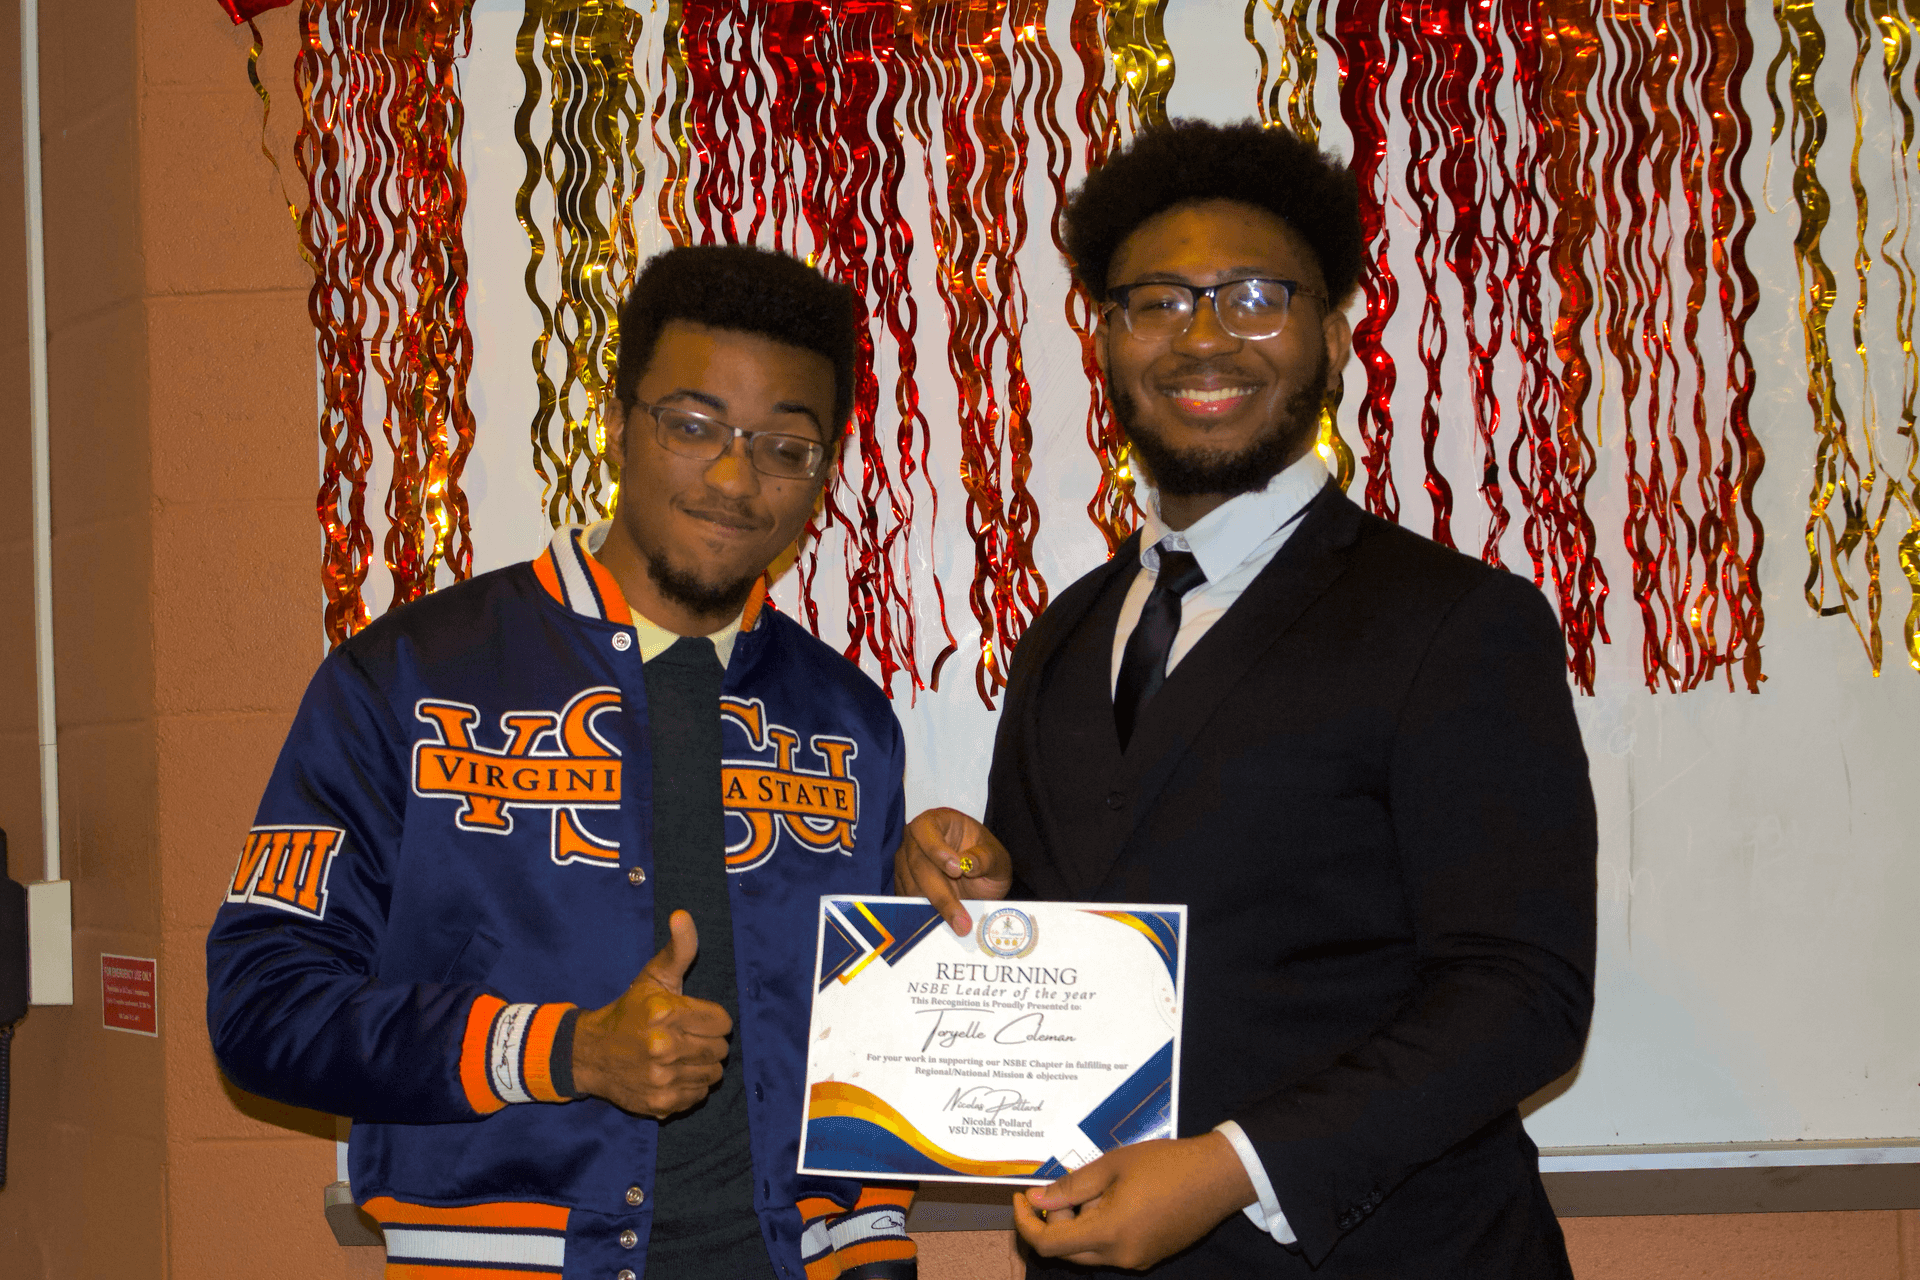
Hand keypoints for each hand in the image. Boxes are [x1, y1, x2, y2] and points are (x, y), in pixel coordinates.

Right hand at [570, 909, 732, 1116]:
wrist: (591, 1053)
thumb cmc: (630, 1011)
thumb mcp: (653, 976)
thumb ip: (679, 948)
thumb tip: (683, 915)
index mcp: (664, 1013)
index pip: (722, 1022)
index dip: (711, 1018)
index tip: (693, 1017)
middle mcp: (663, 1048)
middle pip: (720, 1049)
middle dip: (707, 1041)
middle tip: (685, 1036)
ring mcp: (661, 1079)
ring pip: (713, 1074)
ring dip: (701, 1065)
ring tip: (679, 1054)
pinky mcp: (660, 1104)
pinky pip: (698, 1096)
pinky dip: (690, 1086)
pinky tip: (671, 1073)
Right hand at [893, 807, 1012, 932]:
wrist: (979, 880)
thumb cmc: (986, 859)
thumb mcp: (996, 858)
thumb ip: (986, 858)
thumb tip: (968, 864)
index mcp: (937, 822)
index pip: (926, 830)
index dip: (937, 850)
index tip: (957, 869)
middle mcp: (915, 840)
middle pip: (918, 865)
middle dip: (940, 894)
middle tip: (961, 920)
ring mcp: (905, 863)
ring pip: (911, 888)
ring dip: (934, 909)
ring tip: (960, 926)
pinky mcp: (903, 887)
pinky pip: (908, 902)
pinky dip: (925, 915)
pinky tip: (945, 925)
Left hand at [1012, 1133, 1254, 1270]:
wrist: (1218, 1176)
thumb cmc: (1165, 1164)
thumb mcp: (1112, 1166)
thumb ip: (1070, 1186)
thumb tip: (1036, 1198)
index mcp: (1108, 1233)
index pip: (1048, 1244)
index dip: (1025, 1223)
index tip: (1019, 1199)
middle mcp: (1121, 1256)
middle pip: (1067, 1249)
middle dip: (1055, 1219)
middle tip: (1064, 1185)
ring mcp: (1138, 1260)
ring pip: (1090, 1249)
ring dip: (1081, 1221)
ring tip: (1099, 1186)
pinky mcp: (1150, 1255)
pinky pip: (1112, 1248)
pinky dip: (1102, 1227)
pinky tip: (1117, 1198)